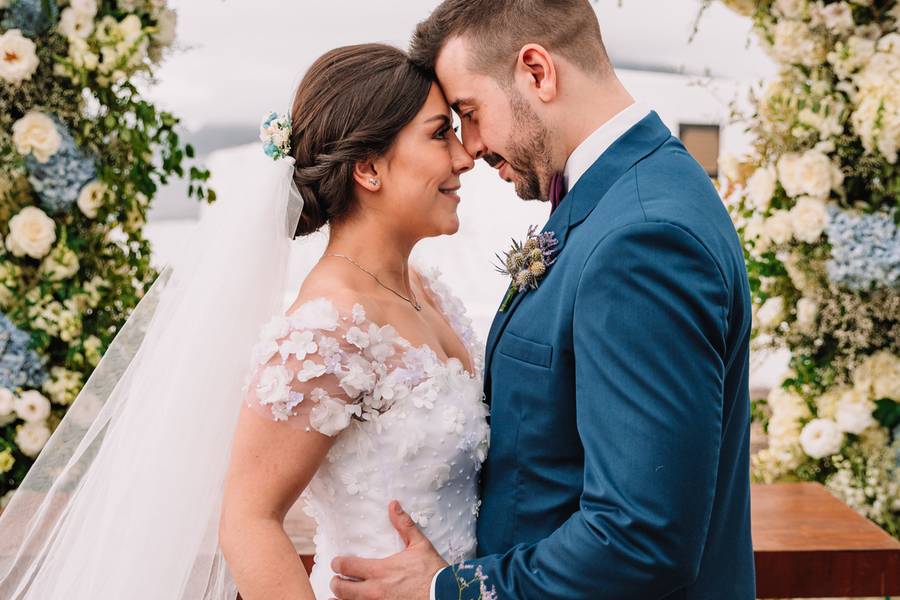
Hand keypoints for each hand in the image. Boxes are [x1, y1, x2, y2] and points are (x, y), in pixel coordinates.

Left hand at [330, 500, 447, 599]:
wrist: (444, 595)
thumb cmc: (432, 572)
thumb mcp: (419, 545)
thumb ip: (404, 525)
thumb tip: (393, 505)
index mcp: (380, 571)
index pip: (346, 566)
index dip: (337, 563)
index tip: (337, 562)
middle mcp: (373, 591)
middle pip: (341, 588)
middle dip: (336, 582)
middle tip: (337, 579)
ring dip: (341, 598)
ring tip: (338, 596)